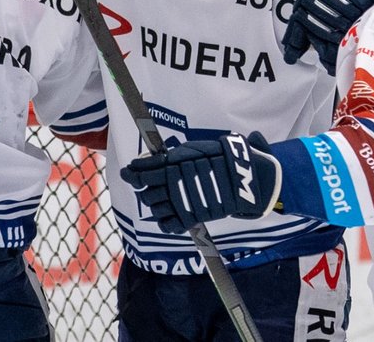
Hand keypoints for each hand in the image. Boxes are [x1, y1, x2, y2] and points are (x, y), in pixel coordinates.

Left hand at [121, 132, 280, 234]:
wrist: (244, 178)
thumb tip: (147, 160)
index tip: (128, 172)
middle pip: (146, 191)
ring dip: (155, 203)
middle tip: (149, 184)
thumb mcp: (193, 149)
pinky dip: (165, 221)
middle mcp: (174, 185)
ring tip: (161, 198)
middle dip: (145, 188)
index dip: (132, 173)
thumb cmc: (219, 158)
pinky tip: (168, 214)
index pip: (142, 172)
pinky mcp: (191, 218)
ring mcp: (182, 203)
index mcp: (173, 165)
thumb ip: (169, 156)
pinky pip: (168, 224)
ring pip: (154, 208)